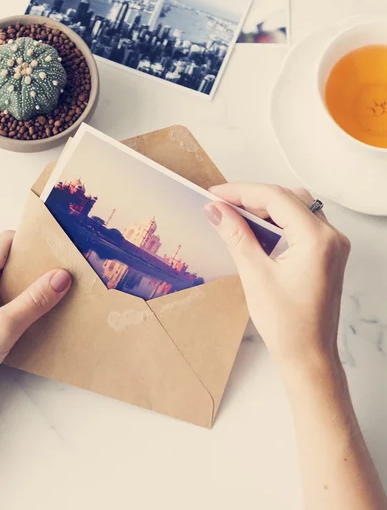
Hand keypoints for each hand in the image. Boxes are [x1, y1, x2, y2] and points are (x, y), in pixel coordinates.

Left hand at [0, 231, 70, 432]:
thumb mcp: (4, 327)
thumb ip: (35, 299)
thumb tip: (62, 276)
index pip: (6, 241)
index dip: (33, 244)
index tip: (60, 251)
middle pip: (7, 259)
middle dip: (34, 267)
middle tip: (64, 274)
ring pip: (5, 279)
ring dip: (28, 286)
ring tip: (56, 292)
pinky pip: (0, 297)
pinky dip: (19, 301)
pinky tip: (38, 310)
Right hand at [205, 184, 349, 370]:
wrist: (308, 355)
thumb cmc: (287, 324)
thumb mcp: (254, 274)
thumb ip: (236, 235)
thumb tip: (217, 210)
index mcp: (317, 239)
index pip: (276, 198)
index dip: (241, 192)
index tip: (215, 195)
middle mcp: (331, 237)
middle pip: (288, 198)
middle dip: (253, 197)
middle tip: (222, 204)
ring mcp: (332, 245)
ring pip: (296, 208)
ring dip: (266, 208)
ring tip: (235, 216)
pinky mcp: (327, 254)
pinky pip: (302, 224)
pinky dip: (278, 221)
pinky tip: (255, 230)